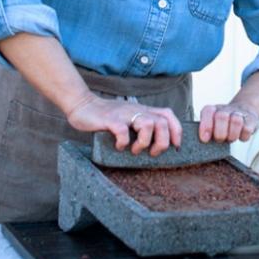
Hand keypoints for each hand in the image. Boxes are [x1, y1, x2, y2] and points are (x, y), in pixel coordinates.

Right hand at [66, 95, 182, 156]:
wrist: (82, 105)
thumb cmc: (106, 117)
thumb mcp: (128, 118)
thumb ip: (140, 126)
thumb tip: (155, 146)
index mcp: (143, 110)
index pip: (168, 115)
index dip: (176, 131)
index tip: (175, 147)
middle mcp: (136, 110)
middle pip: (162, 123)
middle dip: (162, 142)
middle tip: (152, 153)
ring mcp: (124, 114)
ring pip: (148, 124)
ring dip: (144, 142)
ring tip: (135, 150)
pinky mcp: (110, 120)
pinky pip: (123, 131)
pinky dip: (123, 143)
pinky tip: (119, 147)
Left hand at [199, 103, 258, 142]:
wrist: (245, 109)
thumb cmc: (224, 123)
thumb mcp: (212, 124)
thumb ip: (206, 131)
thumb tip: (201, 142)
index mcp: (213, 109)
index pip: (207, 112)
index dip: (206, 125)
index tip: (205, 139)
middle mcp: (225, 109)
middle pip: (221, 117)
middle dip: (220, 133)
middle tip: (220, 140)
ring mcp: (239, 113)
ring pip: (236, 121)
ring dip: (232, 135)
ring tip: (230, 138)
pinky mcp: (251, 119)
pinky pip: (247, 129)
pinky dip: (243, 136)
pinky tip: (240, 136)